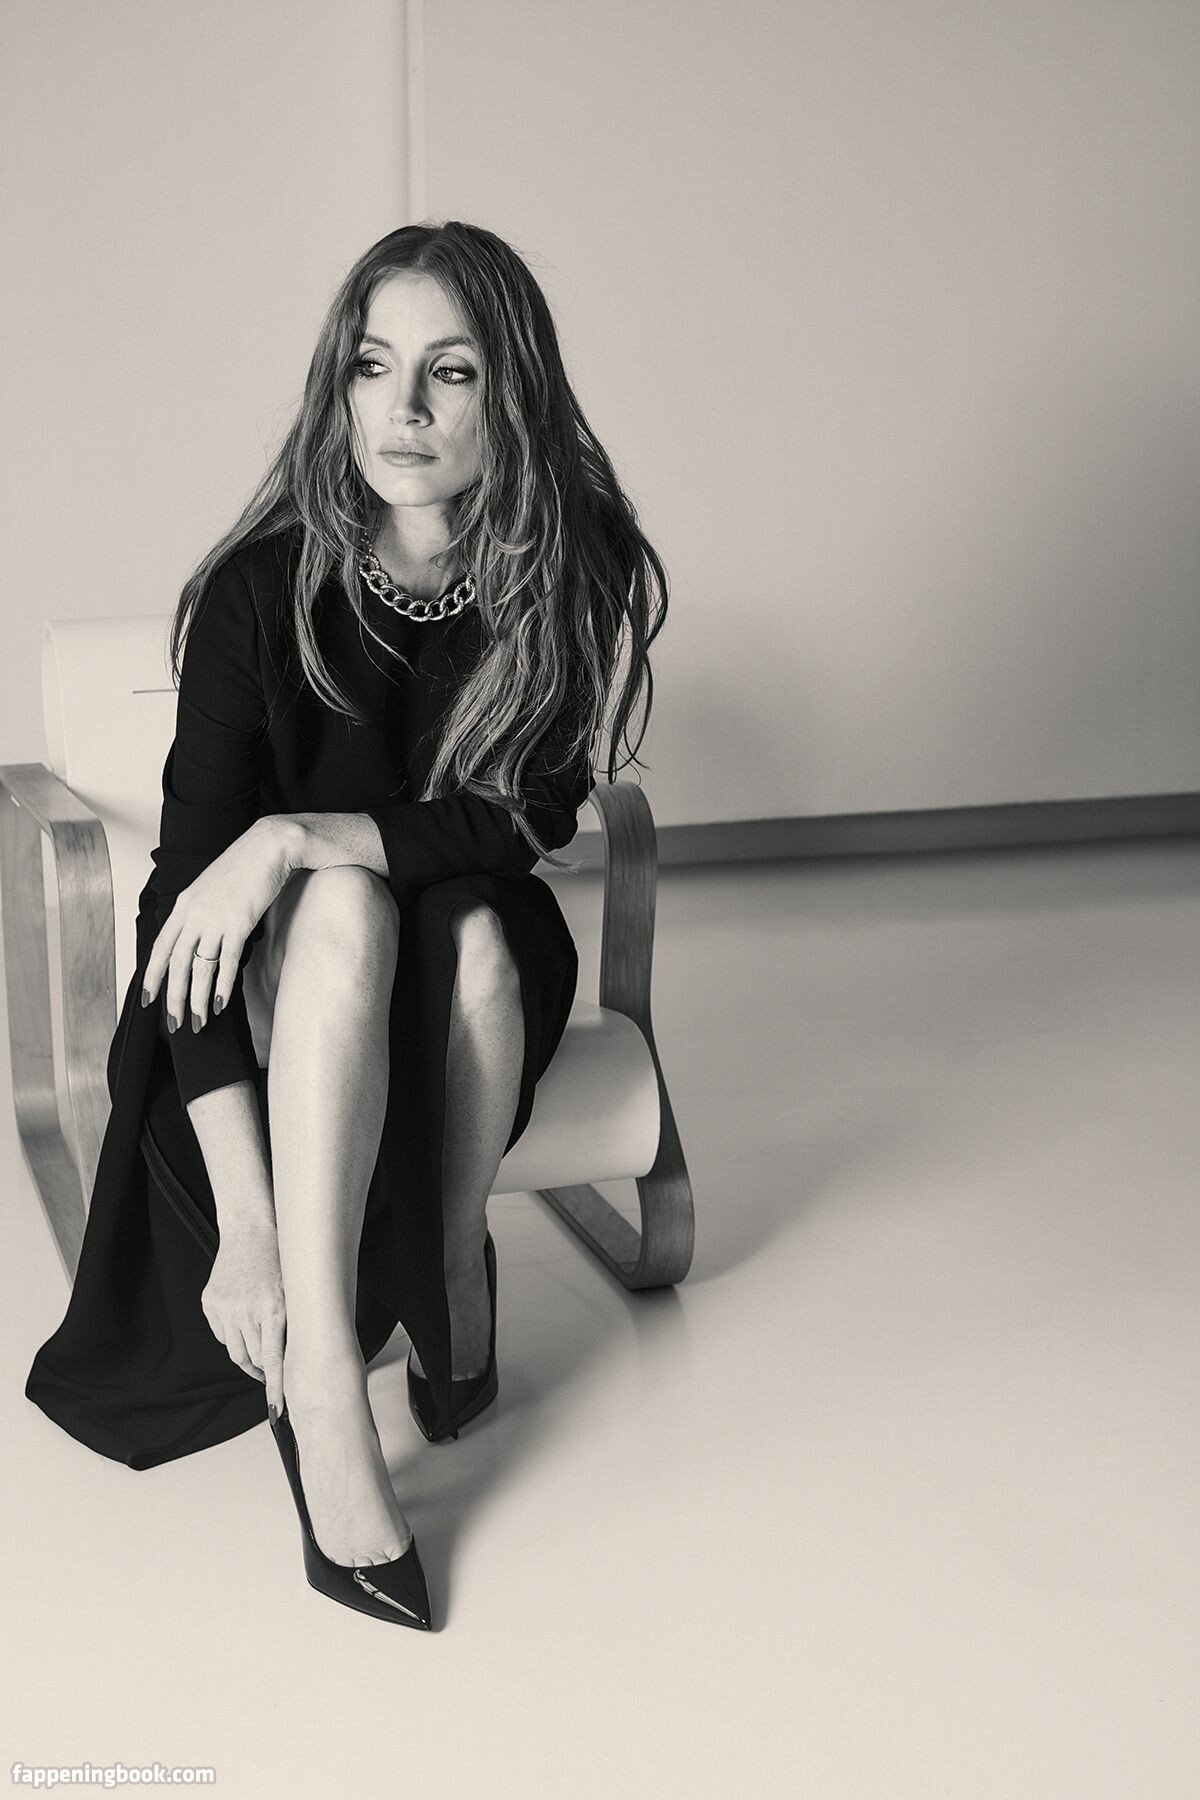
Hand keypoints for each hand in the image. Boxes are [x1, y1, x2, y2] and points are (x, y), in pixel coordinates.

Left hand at [142, 817, 298, 1031]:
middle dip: (174, 998)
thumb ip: (200, 911)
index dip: (152, 976)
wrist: (268, 847)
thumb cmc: (244, 867)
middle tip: (174, 1023)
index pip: (161, 948)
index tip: (149, 999)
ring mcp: (214, 919)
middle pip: (177, 965)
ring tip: (198, 1022)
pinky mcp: (238, 923)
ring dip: (198, 999)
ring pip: (199, 968)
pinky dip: (222, 986)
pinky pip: (226, 962)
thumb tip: (198, 936)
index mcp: (183, 905)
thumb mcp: (211, 888)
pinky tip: (219, 1003)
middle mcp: (193, 914)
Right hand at [200, 1223, 285, 1412]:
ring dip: (248, 1356)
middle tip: (273, 1376)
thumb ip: (294, 1326)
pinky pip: (221, 1334)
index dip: (275, 1388)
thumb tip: (297, 1362)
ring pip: (235, 1351)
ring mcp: (225, 1307)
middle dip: (263, 1370)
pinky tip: (244, 1322)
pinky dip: (233, 1335)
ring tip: (259, 1351)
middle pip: (253, 1359)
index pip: (274, 1360)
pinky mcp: (210, 1303)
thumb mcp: (296, 1292)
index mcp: (274, 1309)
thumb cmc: (281, 1259)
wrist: (250, 1229)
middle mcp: (247, 1311)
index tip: (277, 1410)